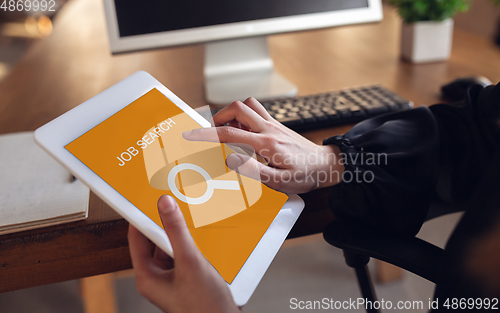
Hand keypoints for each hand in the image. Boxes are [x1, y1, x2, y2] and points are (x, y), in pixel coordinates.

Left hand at [128, 195, 242, 312]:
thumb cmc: (204, 307)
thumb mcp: (189, 261)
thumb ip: (177, 231)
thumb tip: (165, 205)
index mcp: (147, 277)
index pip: (136, 238)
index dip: (141, 216)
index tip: (148, 199)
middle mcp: (157, 278)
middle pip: (156, 241)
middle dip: (166, 226)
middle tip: (174, 208)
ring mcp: (172, 280)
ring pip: (172, 248)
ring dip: (182, 237)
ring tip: (193, 227)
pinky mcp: (187, 280)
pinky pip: (185, 256)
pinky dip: (193, 247)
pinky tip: (204, 242)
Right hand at [183, 98, 343, 193]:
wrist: (328, 165)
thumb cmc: (306, 175)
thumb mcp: (279, 181)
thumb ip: (254, 171)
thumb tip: (231, 159)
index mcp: (266, 143)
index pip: (229, 134)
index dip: (206, 133)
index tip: (191, 134)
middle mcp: (269, 129)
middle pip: (239, 107)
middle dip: (219, 116)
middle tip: (212, 131)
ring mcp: (274, 125)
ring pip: (249, 105)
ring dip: (233, 113)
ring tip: (228, 130)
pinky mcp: (278, 126)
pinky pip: (258, 112)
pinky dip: (246, 117)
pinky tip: (245, 133)